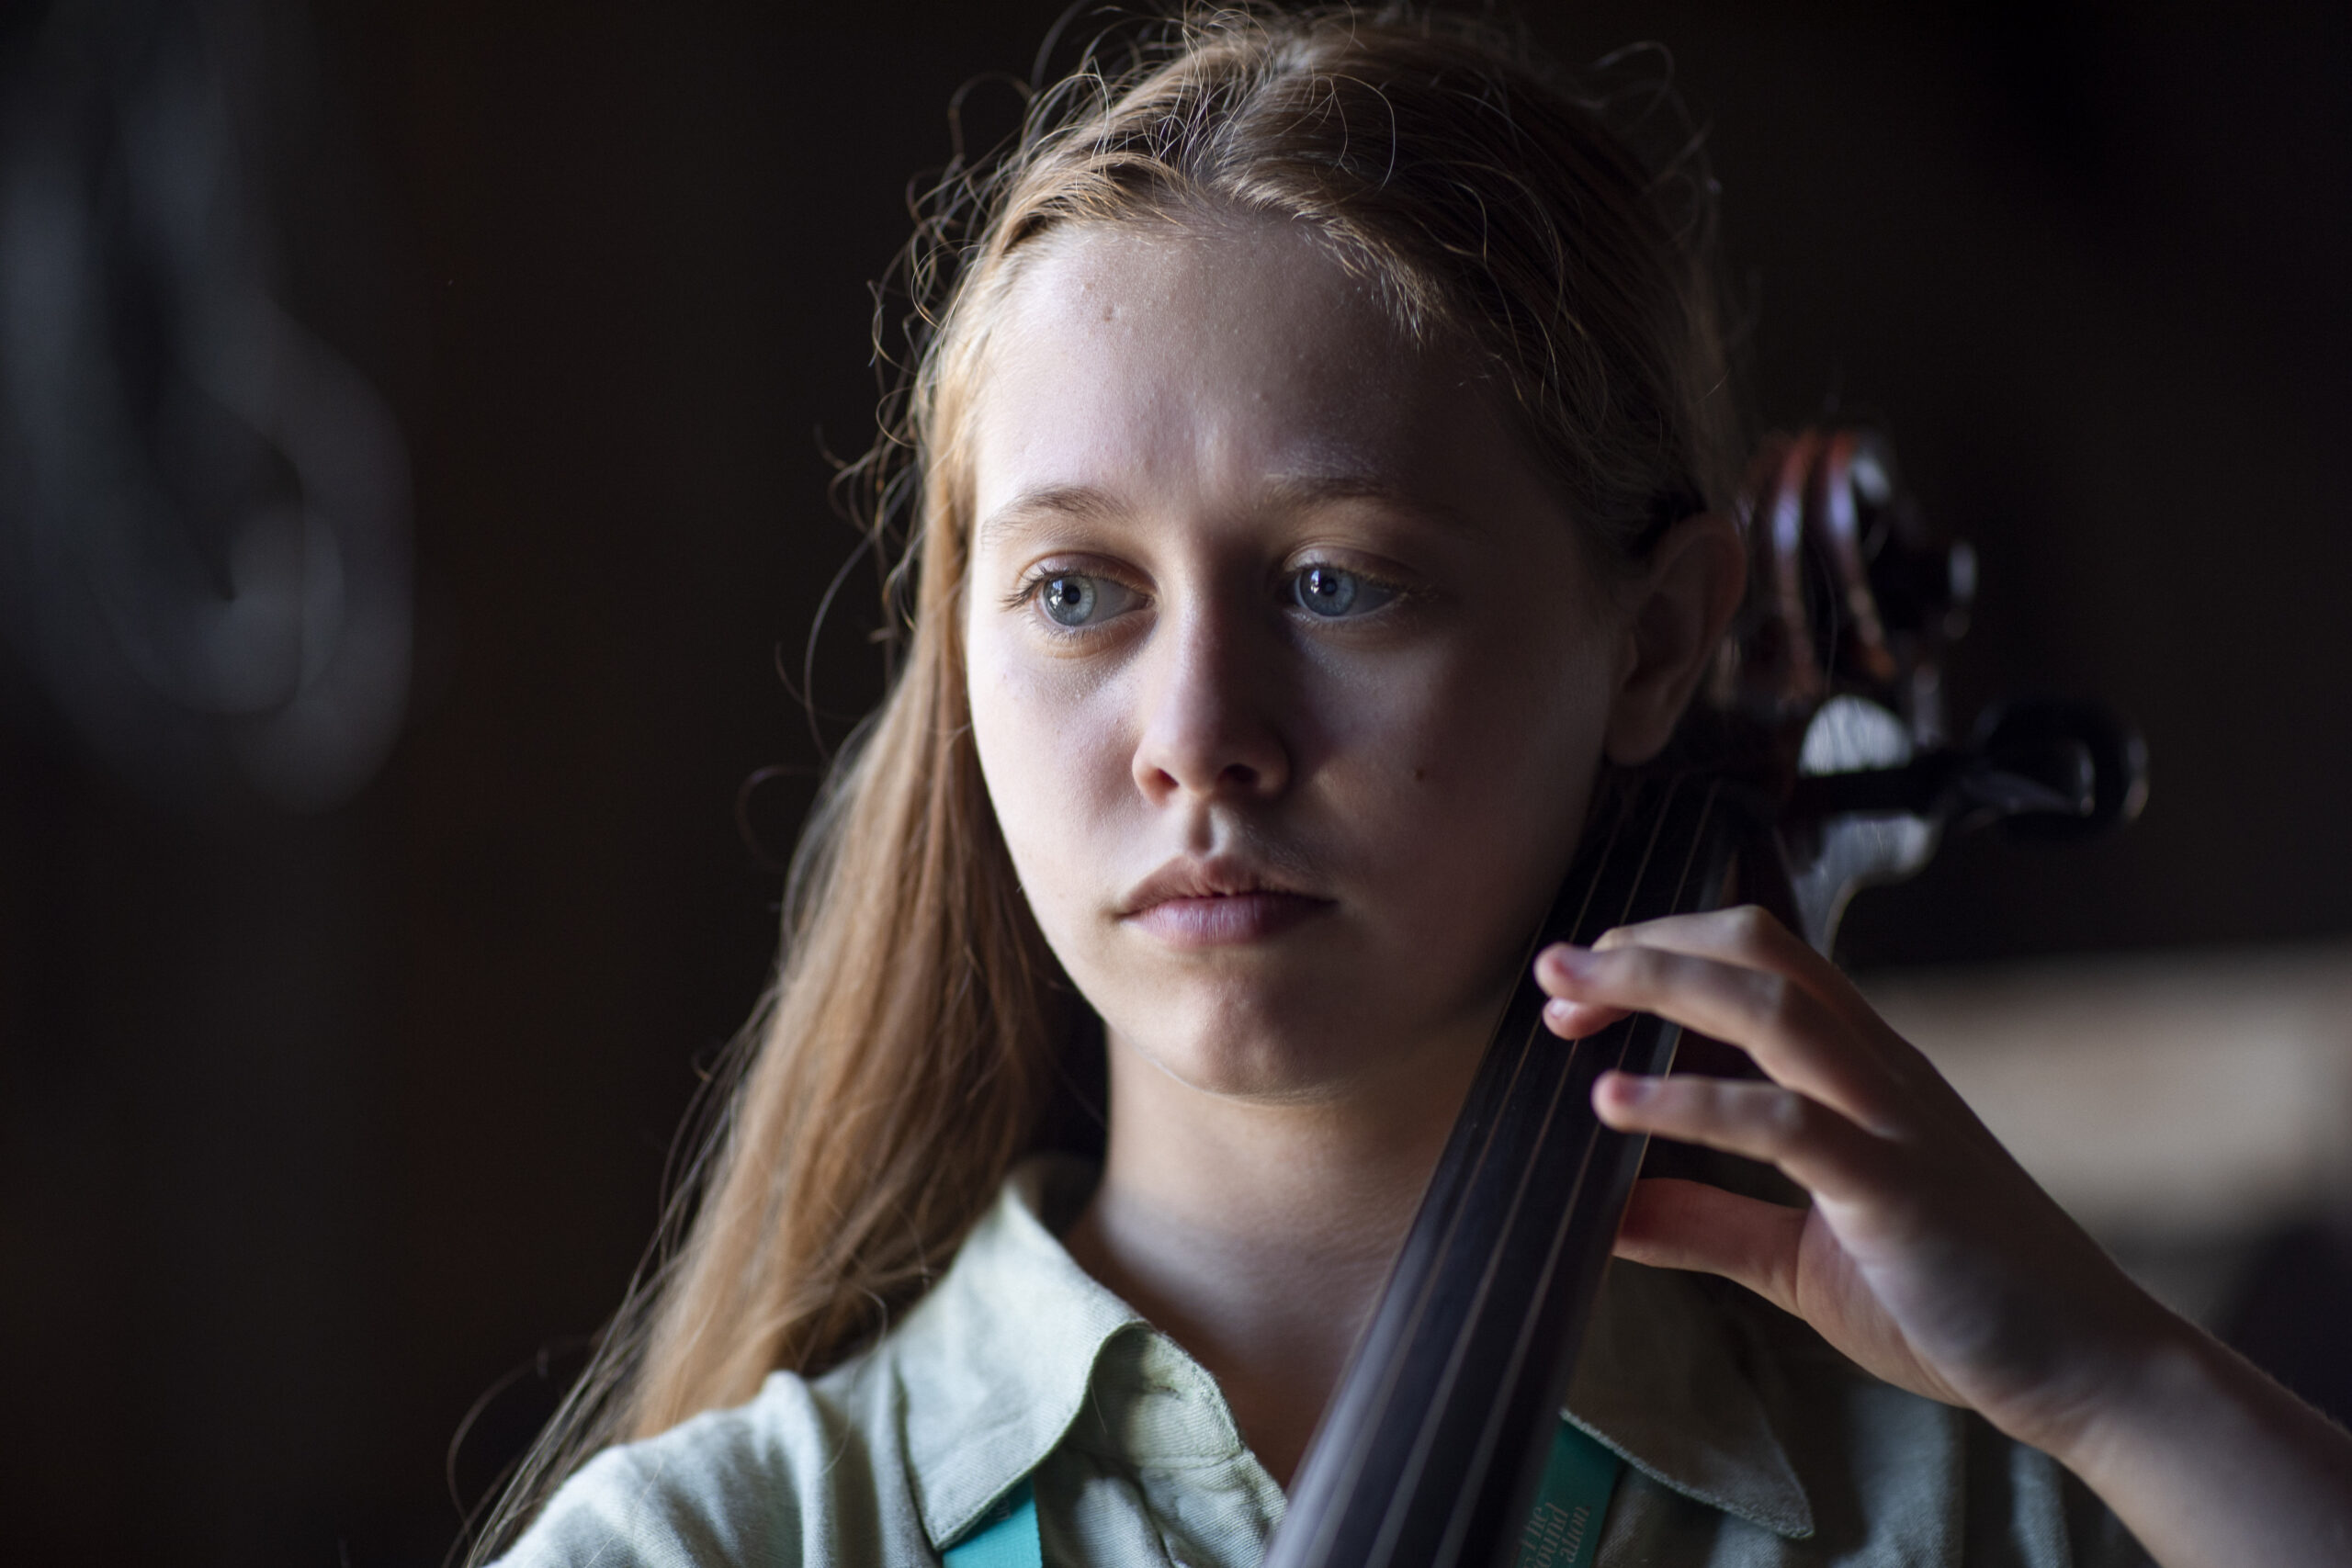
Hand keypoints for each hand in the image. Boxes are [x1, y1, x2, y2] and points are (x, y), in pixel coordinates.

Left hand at [1535, 904, 2351, 1567]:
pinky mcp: (1896, 1189)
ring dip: (1658, 990)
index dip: (1663, 953)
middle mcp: (1879, 1071)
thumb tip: (1604, 1213)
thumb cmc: (1953, 1303)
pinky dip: (1689, 1104)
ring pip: (1771, 1010)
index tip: (1580, 989)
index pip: (1759, 962)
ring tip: (1567, 1006)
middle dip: (1645, 946)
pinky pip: (1785, 1122)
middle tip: (1552, 968)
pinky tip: (1614, 1107)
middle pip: (1757, 955)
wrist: (2089, 1368)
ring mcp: (1892, 1122)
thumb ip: (1707, 1223)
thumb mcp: (1800, 1259)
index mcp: (1863, 1070)